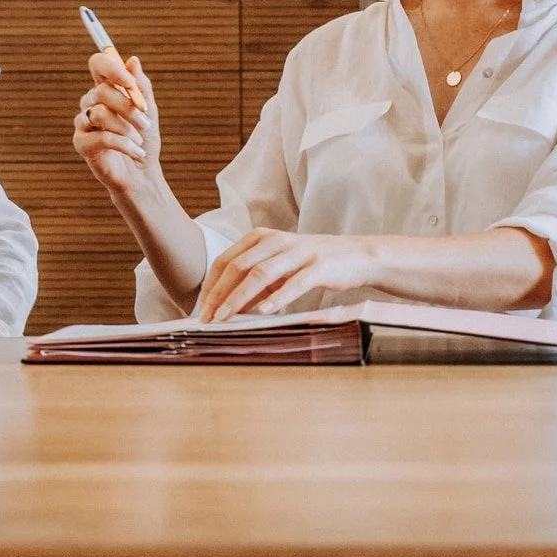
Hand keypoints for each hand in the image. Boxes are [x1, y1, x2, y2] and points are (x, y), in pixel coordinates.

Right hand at [73, 53, 161, 197]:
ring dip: (126, 128)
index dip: (110, 67)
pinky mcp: (81, 143)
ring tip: (139, 141)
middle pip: (101, 91)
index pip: (98, 64)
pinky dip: (124, 145)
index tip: (130, 82)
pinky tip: (136, 152)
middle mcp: (91, 103)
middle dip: (127, 107)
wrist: (142, 175)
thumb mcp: (149, 111)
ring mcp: (83, 123)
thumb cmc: (144, 140)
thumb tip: (133, 60)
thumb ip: (141, 87)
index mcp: (105, 89)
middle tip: (146, 123)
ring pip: (100, 113)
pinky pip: (101, 137)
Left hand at [197, 229, 377, 321]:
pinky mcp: (318, 266)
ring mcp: (298, 252)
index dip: (210, 286)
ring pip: (260, 274)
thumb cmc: (312, 264)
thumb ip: (254, 283)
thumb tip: (227, 307)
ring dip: (239, 298)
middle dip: (218, 294)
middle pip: (238, 266)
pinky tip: (264, 312)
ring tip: (226, 318)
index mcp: (262, 237)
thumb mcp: (278, 268)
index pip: (226, 260)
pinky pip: (294, 283)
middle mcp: (276, 241)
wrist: (356, 256)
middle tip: (206, 318)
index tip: (200, 309)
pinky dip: (277, 298)